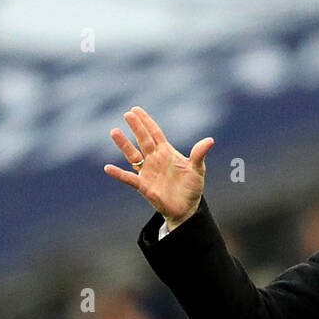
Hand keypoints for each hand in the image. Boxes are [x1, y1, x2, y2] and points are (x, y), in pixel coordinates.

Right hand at [104, 106, 213, 227]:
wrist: (186, 209)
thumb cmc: (191, 187)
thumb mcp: (197, 169)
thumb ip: (199, 154)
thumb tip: (210, 140)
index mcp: (166, 152)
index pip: (154, 133)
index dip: (146, 121)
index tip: (136, 110)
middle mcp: (154, 159)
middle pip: (143, 140)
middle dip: (136, 127)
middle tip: (128, 114)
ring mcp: (147, 171)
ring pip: (133, 155)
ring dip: (124, 144)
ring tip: (114, 131)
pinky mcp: (144, 186)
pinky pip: (129, 178)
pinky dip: (118, 174)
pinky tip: (108, 168)